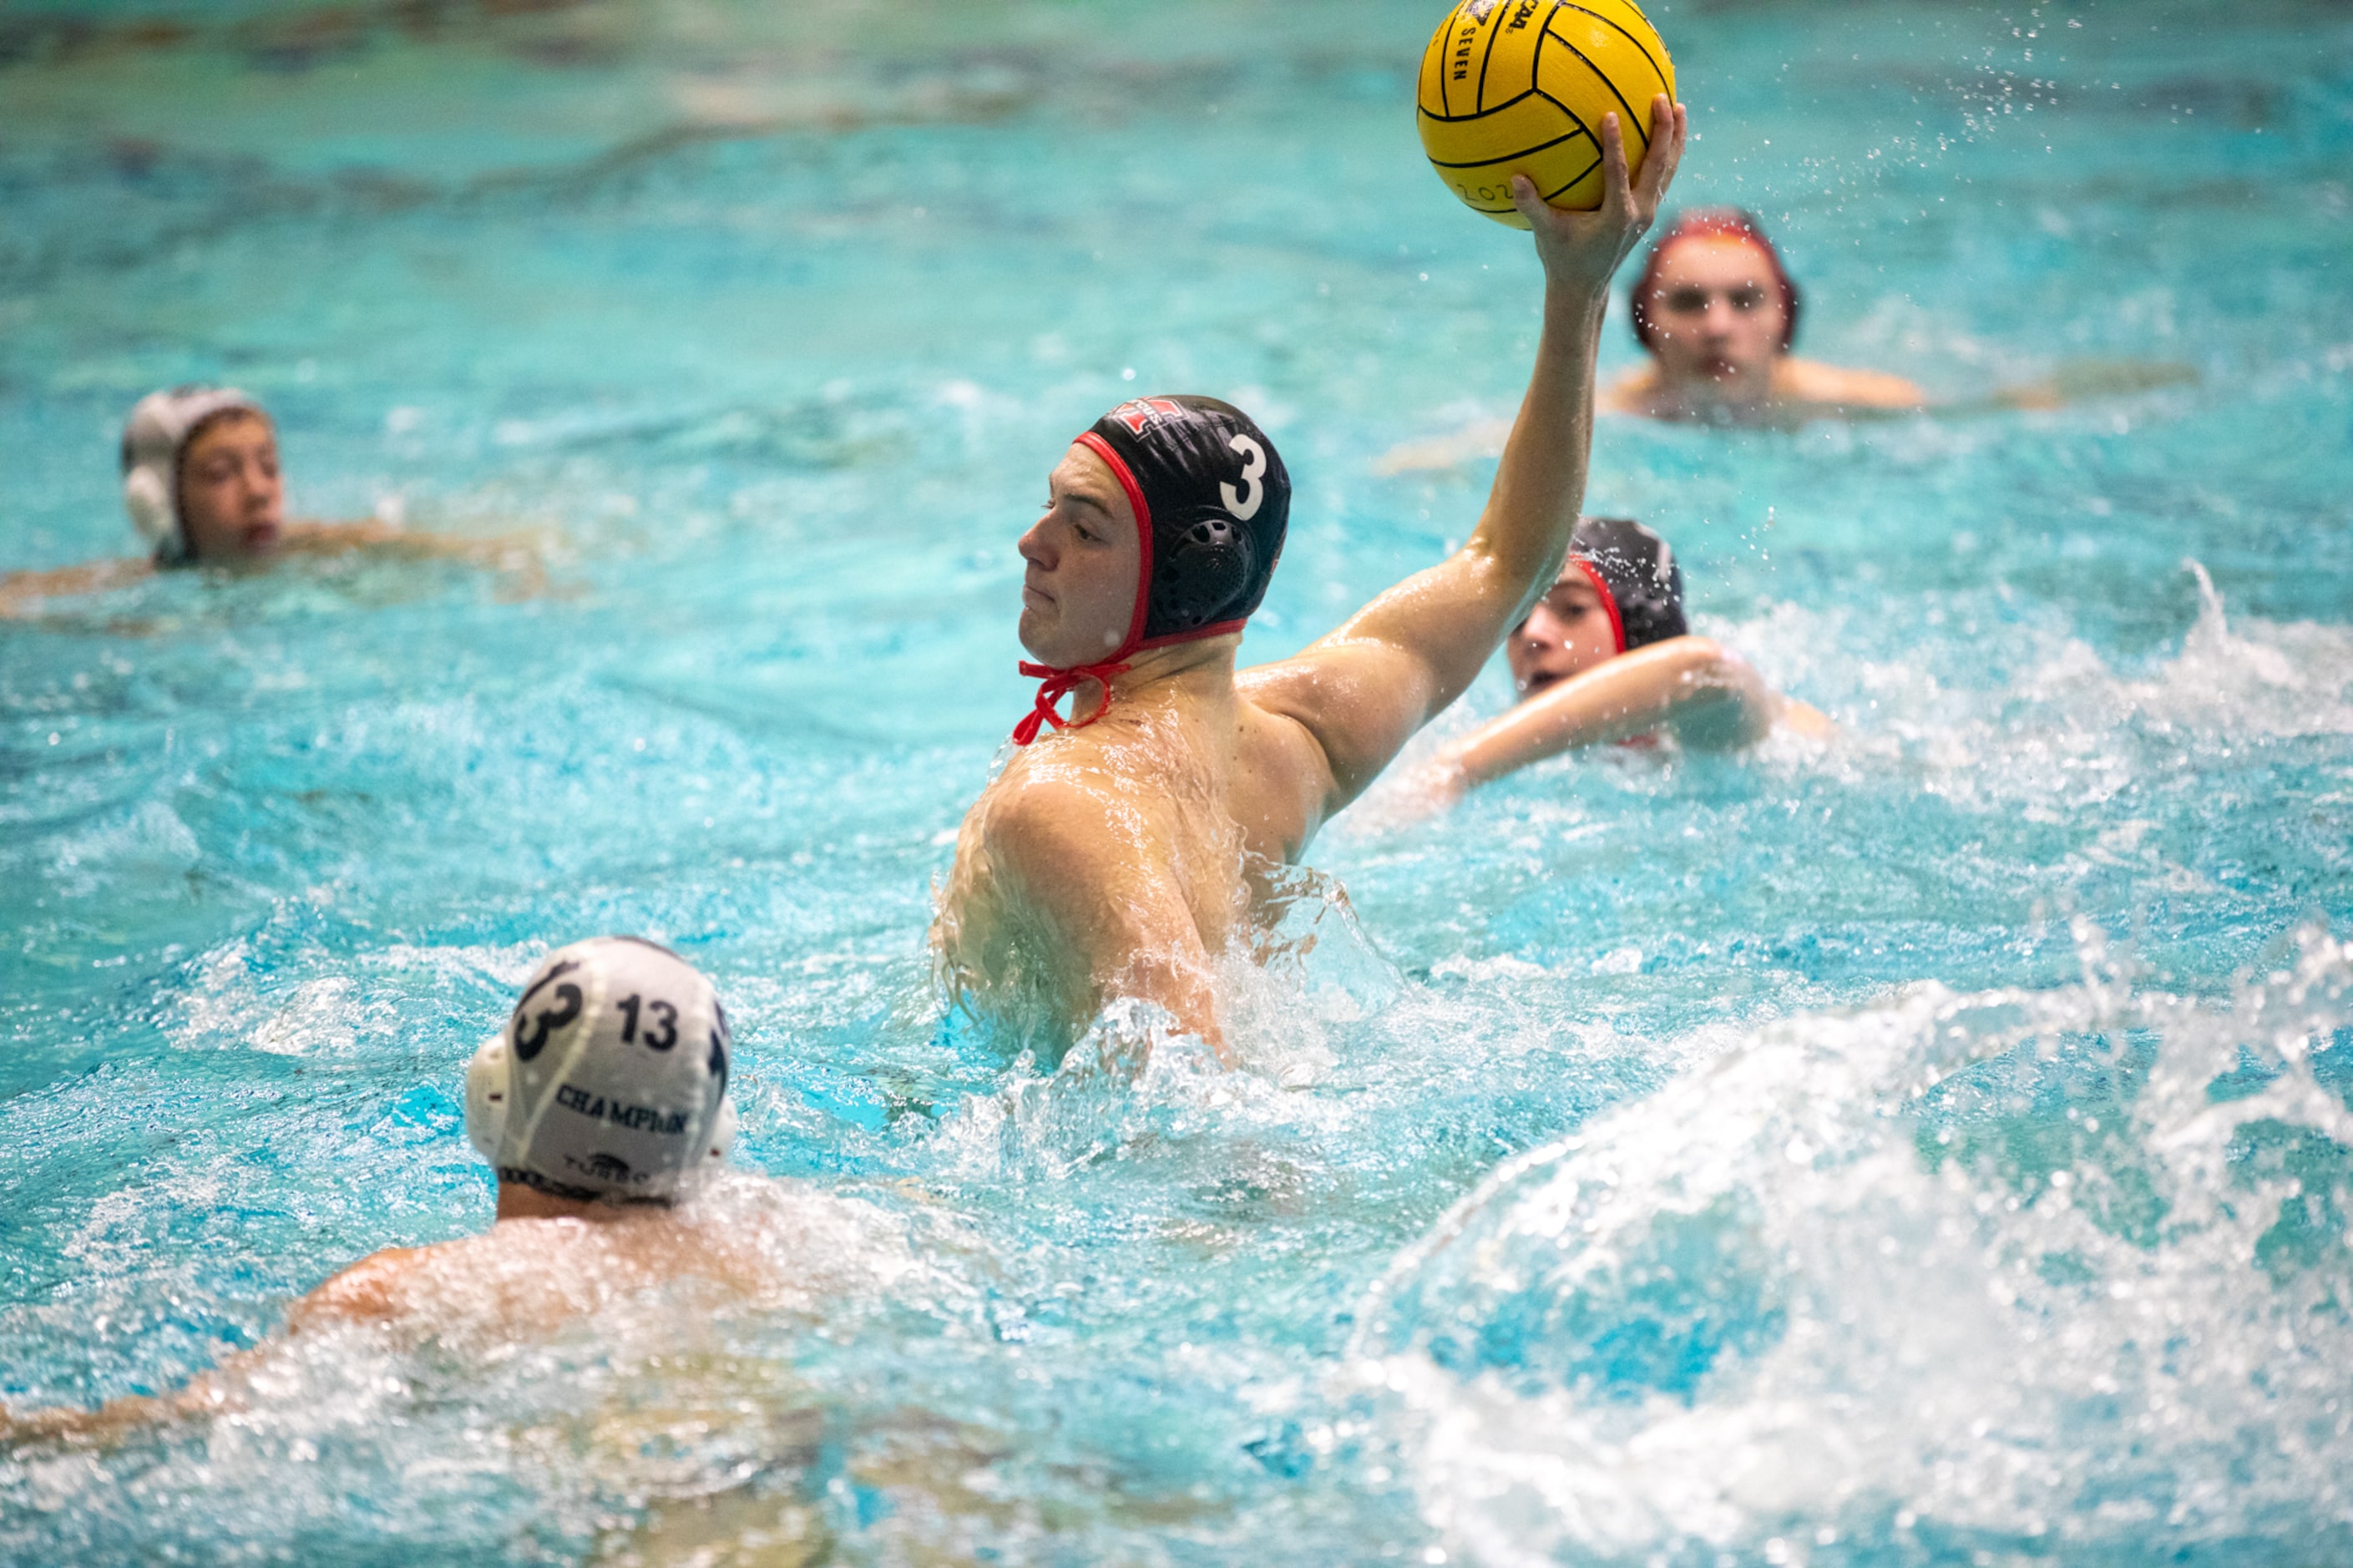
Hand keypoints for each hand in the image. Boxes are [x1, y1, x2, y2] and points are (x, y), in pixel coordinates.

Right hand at [1510, 94, 1685, 304]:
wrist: (1585, 287)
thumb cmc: (1562, 258)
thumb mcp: (1545, 234)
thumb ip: (1531, 207)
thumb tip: (1515, 179)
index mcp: (1616, 217)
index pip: (1619, 173)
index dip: (1615, 144)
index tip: (1610, 114)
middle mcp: (1639, 213)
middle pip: (1657, 165)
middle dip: (1661, 131)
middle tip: (1660, 98)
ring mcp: (1647, 212)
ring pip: (1667, 170)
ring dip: (1675, 139)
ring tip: (1678, 107)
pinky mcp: (1648, 212)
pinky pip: (1662, 177)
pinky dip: (1668, 153)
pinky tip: (1666, 132)